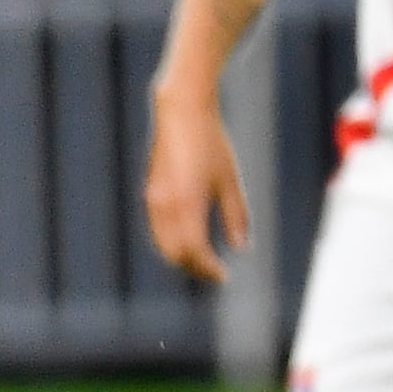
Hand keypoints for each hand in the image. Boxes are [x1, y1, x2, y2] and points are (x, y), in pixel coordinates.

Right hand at [144, 85, 246, 284]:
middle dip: (194, 267)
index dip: (208, 268)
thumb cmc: (211, 145)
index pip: (194, 251)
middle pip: (175, 252)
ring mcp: (154, 199)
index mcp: (187, 203)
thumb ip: (236, 216)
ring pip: (163, 243)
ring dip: (181, 257)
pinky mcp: (151, 192)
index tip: (223, 277)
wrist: (180, 114)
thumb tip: (241, 247)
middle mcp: (165, 205)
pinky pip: (158, 229)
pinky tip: (189, 242)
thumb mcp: (230, 181)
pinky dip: (172, 242)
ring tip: (204, 261)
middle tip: (215, 273)